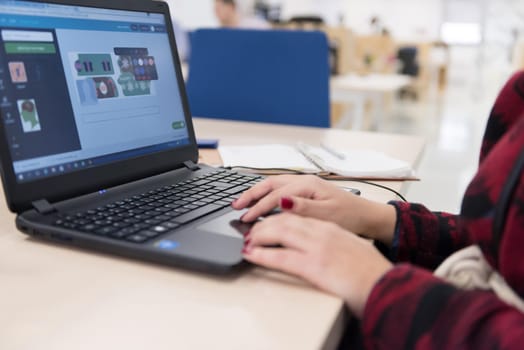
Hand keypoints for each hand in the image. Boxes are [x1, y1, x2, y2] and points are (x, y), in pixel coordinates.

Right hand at [233, 175, 395, 243]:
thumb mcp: (327, 215)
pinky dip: (267, 194)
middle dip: (251, 195)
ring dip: (257, 193)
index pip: (275, 196)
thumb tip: (281, 200)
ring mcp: (305, 185)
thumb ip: (303, 207)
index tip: (245, 219)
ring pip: (274, 185)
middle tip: (235, 206)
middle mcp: (304, 181)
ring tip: (242, 202)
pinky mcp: (307, 192)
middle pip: (270, 184)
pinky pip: (281, 189)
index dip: (258, 208)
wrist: (367, 217)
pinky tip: (262, 201)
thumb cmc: (350, 216)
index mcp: (307, 185)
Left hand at [243, 213, 392, 317]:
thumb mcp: (348, 247)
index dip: (276, 216)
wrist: (387, 285)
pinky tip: (251, 255)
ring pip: (278, 231)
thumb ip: (330, 241)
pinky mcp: (314, 265)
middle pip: (284, 219)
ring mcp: (318, 247)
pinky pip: (280, 256)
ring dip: (258, 235)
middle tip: (250, 231)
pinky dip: (261, 254)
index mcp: (330, 227)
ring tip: (247, 241)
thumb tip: (315, 244)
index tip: (264, 221)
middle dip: (262, 223)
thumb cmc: (370, 271)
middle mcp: (322, 232)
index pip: (296, 214)